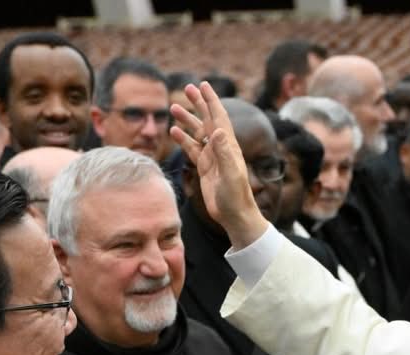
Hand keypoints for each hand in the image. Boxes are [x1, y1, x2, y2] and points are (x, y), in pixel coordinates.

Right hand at [169, 82, 268, 248]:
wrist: (235, 215)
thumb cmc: (236, 196)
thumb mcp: (230, 174)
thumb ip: (224, 152)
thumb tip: (216, 130)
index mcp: (228, 145)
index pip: (218, 117)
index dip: (211, 100)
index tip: (203, 85)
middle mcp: (220, 147)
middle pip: (207, 119)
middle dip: (198, 103)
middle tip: (187, 88)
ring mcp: (212, 157)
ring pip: (197, 133)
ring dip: (187, 120)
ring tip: (174, 107)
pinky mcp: (205, 168)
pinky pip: (192, 149)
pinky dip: (183, 139)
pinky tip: (173, 132)